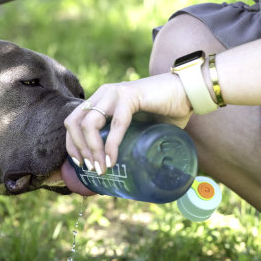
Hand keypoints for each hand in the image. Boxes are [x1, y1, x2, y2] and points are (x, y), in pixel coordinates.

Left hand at [64, 72, 191, 173]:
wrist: (188, 93)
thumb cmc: (165, 112)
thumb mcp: (136, 127)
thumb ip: (125, 139)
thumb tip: (117, 168)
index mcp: (101, 100)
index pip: (73, 121)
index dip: (72, 144)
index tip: (79, 164)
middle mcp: (103, 94)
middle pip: (75, 122)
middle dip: (78, 149)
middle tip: (90, 168)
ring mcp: (115, 92)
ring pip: (90, 123)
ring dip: (92, 149)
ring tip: (101, 168)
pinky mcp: (130, 95)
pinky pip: (116, 123)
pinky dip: (112, 144)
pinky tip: (112, 160)